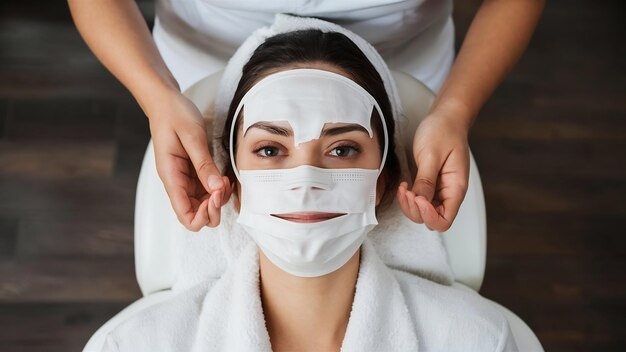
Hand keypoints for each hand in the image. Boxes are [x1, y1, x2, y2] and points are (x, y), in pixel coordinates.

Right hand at [147, 90, 231, 229]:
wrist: (165, 102)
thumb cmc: (174, 115)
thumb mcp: (192, 137)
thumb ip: (204, 164)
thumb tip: (216, 188)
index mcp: (171, 177)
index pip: (185, 216)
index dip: (204, 214)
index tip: (217, 194)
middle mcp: (176, 183)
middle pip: (195, 215)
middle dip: (214, 208)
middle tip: (224, 186)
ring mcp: (185, 180)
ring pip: (202, 205)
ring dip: (217, 199)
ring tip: (225, 180)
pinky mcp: (193, 173)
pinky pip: (206, 191)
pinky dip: (218, 190)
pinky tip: (224, 177)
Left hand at [397, 111, 469, 231]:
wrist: (446, 117)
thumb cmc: (443, 131)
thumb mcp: (432, 154)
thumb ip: (426, 180)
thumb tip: (420, 202)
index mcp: (456, 188)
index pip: (444, 220)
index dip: (428, 215)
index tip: (418, 198)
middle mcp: (449, 193)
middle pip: (432, 219)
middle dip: (415, 210)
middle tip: (406, 191)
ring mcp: (439, 190)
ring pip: (422, 212)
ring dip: (409, 205)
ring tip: (404, 188)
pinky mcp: (429, 184)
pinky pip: (419, 201)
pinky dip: (409, 198)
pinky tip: (404, 187)